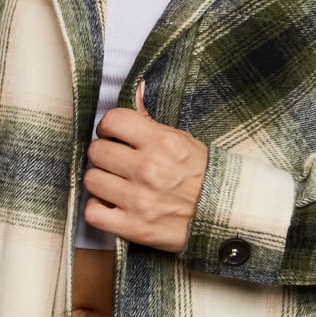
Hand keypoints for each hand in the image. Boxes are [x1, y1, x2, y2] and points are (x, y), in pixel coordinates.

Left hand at [83, 79, 208, 252]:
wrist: (224, 215)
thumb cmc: (202, 176)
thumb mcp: (182, 141)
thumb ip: (151, 120)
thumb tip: (136, 89)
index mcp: (162, 143)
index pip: (112, 120)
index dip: (109, 127)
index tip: (113, 135)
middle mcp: (149, 169)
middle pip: (97, 150)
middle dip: (104, 154)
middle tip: (116, 161)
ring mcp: (140, 200)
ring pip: (91, 179)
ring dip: (101, 181)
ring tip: (115, 184)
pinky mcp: (134, 227)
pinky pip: (93, 212)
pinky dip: (98, 209)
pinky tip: (111, 204)